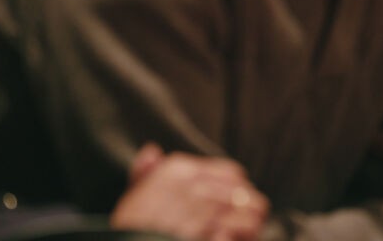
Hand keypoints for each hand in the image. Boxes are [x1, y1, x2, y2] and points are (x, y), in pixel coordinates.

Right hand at [111, 143, 268, 240]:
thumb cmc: (130, 228)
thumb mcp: (133, 198)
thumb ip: (145, 174)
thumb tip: (152, 151)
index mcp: (177, 172)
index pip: (232, 173)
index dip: (237, 193)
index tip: (235, 208)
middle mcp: (193, 185)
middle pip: (246, 192)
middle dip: (249, 211)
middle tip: (246, 227)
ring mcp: (203, 210)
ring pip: (252, 210)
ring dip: (250, 226)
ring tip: (243, 237)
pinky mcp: (209, 232)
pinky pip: (245, 229)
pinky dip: (243, 237)